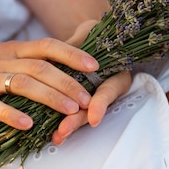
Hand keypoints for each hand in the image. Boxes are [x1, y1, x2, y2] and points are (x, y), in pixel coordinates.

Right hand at [0, 37, 98, 128]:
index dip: (73, 54)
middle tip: (90, 99)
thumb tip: (61, 72)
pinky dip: (11, 115)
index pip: (48, 46)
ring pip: (23, 83)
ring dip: (50, 96)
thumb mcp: (0, 56)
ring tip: (71, 111)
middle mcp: (2, 61)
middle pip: (41, 67)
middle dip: (69, 82)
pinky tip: (28, 126)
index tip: (95, 66)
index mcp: (12, 50)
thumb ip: (26, 61)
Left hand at [51, 21, 131, 144]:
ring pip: (82, 114)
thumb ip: (80, 43)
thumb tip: (65, 50)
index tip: (93, 118)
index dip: (100, 104)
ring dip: (69, 126)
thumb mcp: (89, 32)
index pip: (108, 91)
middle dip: (77, 120)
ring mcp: (93, 97)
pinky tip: (53, 134)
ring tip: (57, 136)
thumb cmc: (93, 34)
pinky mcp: (77, 100)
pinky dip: (61, 122)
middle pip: (92, 109)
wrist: (90, 40)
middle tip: (63, 130)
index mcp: (115, 74)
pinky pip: (71, 113)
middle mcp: (106, 89)